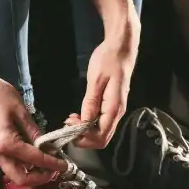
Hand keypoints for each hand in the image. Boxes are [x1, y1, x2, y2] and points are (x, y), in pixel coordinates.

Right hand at [0, 72, 66, 185]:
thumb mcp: (21, 111)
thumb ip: (34, 132)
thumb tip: (48, 146)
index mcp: (6, 144)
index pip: (35, 160)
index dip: (53, 164)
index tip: (66, 165)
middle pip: (20, 179)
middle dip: (40, 178)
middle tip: (55, 170)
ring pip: (14, 173)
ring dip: (32, 173)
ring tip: (49, 163)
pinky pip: (10, 163)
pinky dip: (24, 164)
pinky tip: (36, 155)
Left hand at [75, 26, 138, 148]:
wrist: (121, 49)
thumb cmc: (108, 60)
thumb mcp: (96, 80)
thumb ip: (90, 102)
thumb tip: (83, 122)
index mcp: (114, 108)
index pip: (100, 136)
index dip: (83, 137)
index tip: (69, 125)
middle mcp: (117, 113)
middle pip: (102, 139)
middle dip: (83, 138)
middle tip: (68, 124)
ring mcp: (115, 110)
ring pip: (101, 132)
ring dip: (85, 131)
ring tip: (71, 119)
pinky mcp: (112, 106)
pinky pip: (101, 123)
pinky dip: (89, 124)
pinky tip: (79, 115)